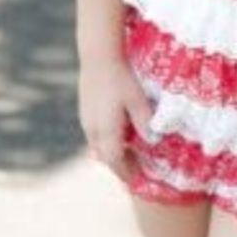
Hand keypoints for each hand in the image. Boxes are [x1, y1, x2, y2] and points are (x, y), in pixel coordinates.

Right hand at [78, 56, 153, 180]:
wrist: (98, 57)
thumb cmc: (120, 78)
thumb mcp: (138, 100)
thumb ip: (144, 122)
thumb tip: (152, 141)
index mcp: (106, 131)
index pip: (114, 160)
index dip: (125, 171)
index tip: (136, 179)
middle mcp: (92, 130)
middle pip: (105, 156)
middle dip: (119, 164)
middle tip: (135, 167)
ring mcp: (86, 120)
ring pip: (97, 145)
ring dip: (112, 152)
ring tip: (129, 151)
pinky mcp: (84, 110)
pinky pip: (94, 134)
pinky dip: (106, 140)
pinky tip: (118, 131)